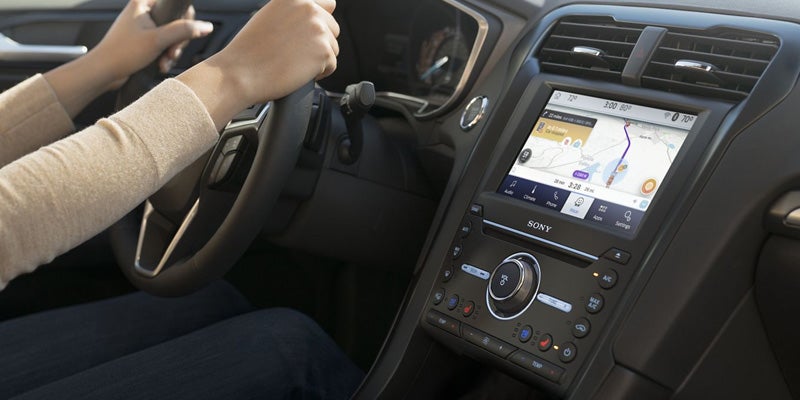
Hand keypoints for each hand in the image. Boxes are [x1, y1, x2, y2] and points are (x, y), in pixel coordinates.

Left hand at [93, 0, 214, 89]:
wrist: (103, 72)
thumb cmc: (121, 53)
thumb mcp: (158, 40)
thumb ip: (184, 31)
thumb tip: (206, 26)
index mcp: (143, 2)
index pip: (175, 4)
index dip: (185, 21)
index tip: (183, 36)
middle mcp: (143, 12)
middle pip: (175, 22)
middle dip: (177, 41)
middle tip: (172, 52)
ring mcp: (143, 26)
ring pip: (170, 35)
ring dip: (171, 51)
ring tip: (164, 61)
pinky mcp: (142, 40)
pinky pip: (162, 44)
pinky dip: (164, 55)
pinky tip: (160, 64)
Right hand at [177, 0, 339, 129]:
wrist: (240, 73)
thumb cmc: (250, 50)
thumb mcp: (270, 16)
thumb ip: (294, 12)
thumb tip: (317, 14)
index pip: (328, 3)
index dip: (321, 21)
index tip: (310, 34)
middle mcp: (309, 9)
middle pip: (333, 28)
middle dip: (319, 42)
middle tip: (296, 53)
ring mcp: (318, 29)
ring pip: (333, 48)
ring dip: (319, 58)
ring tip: (294, 62)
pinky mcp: (324, 51)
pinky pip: (332, 65)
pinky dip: (320, 73)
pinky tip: (298, 72)